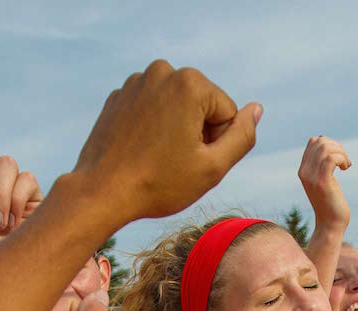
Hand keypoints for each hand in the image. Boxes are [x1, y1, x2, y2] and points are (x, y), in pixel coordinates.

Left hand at [69, 61, 261, 223]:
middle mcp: (162, 71)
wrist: (101, 192)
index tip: (191, 160)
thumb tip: (257, 109)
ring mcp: (136, 81)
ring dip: (173, 130)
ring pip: (175, 108)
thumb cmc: (158, 184)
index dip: (217, 143)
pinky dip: (151, 128)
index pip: (226, 113)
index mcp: (190, 83)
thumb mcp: (212, 167)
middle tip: (173, 162)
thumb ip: (242, 137)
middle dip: (195, 133)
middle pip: (201, 106)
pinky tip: (139, 151)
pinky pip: (151, 110)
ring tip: (155, 157)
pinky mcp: (119, 96)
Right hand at [298, 136, 351, 230]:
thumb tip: (330, 145)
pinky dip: (342, 159)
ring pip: (326, 147)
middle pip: (320, 141)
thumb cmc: (331, 203)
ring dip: (341, 152)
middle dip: (337, 146)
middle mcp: (304, 171)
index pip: (313, 141)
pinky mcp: (322, 182)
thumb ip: (323, 165)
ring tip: (346, 164)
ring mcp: (312, 177)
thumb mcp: (323, 181)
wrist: (330, 225)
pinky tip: (346, 168)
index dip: (330, 143)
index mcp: (303, 170)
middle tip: (344, 161)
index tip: (339, 157)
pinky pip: (332, 158)